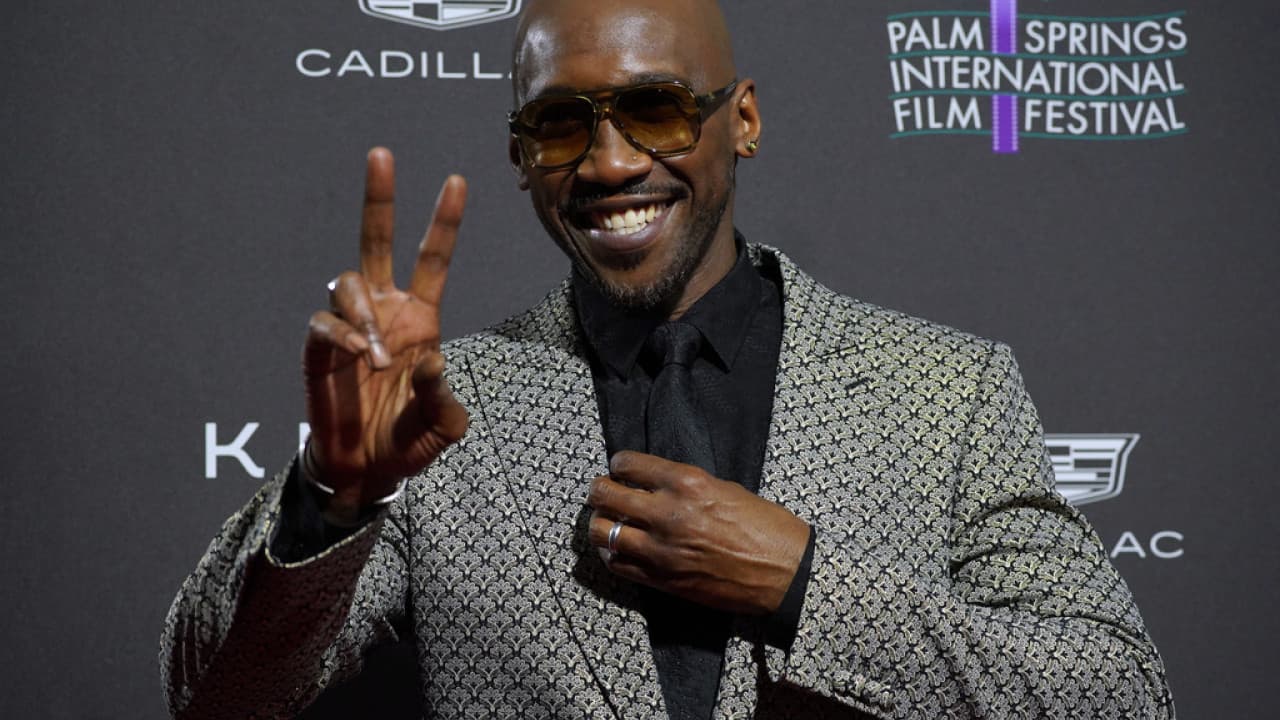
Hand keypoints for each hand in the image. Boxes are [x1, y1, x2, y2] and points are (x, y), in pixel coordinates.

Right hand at [303, 148, 468, 521]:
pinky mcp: (320, 350)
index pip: (432, 260)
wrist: (367, 471)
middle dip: (379, 198)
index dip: (444, 223)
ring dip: (363, 313)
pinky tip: (358, 356)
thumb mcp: (443, 426)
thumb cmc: (408, 441)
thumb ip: (444, 400)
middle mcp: (385, 312)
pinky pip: (325, 324)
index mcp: (421, 320)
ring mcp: (351, 328)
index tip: (457, 180)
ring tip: (375, 357)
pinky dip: (341, 334)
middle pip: (376, 242)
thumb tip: (431, 363)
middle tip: (382, 154)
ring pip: (346, 282)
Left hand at [587, 451, 810, 614]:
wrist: (785, 574)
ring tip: (606, 521)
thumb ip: (687, 486)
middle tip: (601, 491)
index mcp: (687, 483)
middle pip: (605, 495)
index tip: (618, 467)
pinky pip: (617, 564)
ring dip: (599, 523)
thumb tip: (657, 486)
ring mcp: (660, 550)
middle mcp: (667, 514)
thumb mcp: (727, 489)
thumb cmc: (766, 528)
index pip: (629, 464)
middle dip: (599, 490)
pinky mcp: (661, 580)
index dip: (618, 464)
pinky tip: (617, 549)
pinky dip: (611, 554)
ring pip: (601, 532)